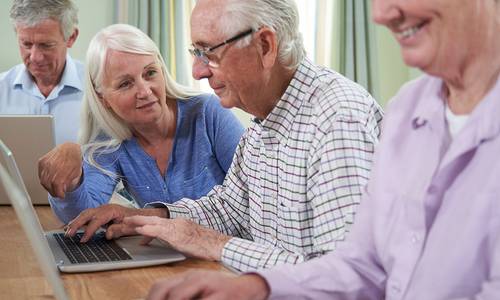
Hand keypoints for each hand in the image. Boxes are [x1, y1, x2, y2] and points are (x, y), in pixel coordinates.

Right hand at [38, 142, 81, 197]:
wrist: (69, 148)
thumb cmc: (74, 160)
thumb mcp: (76, 173)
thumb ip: (68, 182)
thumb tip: (62, 190)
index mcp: (61, 170)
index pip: (56, 187)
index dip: (58, 193)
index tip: (61, 196)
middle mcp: (51, 167)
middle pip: (48, 185)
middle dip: (53, 191)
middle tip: (57, 193)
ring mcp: (45, 164)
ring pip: (43, 180)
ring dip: (48, 186)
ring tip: (54, 188)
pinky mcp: (41, 162)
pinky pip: (40, 174)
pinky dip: (44, 179)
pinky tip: (49, 181)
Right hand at [65, 204, 166, 242]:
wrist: (139, 215)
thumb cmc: (134, 221)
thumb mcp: (129, 227)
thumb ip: (119, 230)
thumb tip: (108, 234)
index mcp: (111, 210)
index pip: (97, 220)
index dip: (89, 230)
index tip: (83, 240)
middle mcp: (104, 208)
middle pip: (87, 214)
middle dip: (76, 224)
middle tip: (68, 234)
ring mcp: (101, 210)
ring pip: (85, 214)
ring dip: (74, 222)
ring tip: (65, 231)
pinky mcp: (99, 213)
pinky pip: (86, 216)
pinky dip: (78, 221)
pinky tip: (70, 227)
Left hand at [123, 216, 230, 260]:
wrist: (218, 244)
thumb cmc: (207, 244)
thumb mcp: (190, 240)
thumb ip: (178, 239)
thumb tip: (172, 243)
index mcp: (180, 223)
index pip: (160, 222)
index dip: (147, 224)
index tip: (137, 227)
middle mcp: (177, 223)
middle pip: (154, 219)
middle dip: (139, 219)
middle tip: (126, 219)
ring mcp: (177, 228)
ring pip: (154, 223)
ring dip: (140, 222)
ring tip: (127, 223)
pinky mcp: (177, 235)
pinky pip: (159, 231)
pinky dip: (148, 230)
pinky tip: (140, 230)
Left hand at [146, 271, 269, 299]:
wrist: (250, 287)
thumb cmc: (222, 293)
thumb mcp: (199, 292)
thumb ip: (183, 295)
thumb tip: (159, 299)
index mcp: (188, 277)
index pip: (160, 286)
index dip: (150, 299)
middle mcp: (195, 277)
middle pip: (164, 288)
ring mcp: (207, 284)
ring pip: (179, 295)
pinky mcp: (221, 293)